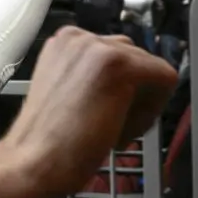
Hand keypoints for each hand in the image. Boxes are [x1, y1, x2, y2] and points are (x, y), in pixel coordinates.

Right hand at [2, 28, 176, 197]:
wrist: (33, 161)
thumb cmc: (46, 139)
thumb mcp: (65, 90)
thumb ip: (89, 75)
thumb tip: (127, 81)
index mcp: (64, 40)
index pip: (116, 53)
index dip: (118, 89)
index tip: (101, 111)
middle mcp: (80, 36)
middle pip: (136, 58)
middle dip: (132, 93)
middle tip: (107, 123)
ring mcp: (99, 47)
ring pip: (152, 70)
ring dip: (141, 102)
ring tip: (109, 127)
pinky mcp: (119, 64)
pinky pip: (164, 80)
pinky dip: (150, 111)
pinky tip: (119, 129)